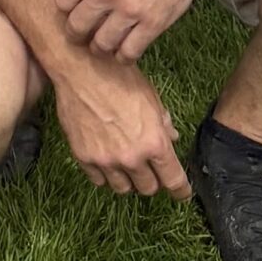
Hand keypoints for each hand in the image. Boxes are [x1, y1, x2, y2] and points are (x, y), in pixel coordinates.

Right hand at [51, 52, 189, 196]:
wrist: (80, 68)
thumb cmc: (118, 76)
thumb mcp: (150, 96)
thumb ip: (162, 122)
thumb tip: (171, 138)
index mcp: (154, 142)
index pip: (174, 181)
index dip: (181, 190)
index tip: (181, 193)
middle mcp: (131, 157)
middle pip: (148, 189)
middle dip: (153, 180)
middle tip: (149, 168)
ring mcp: (106, 160)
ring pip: (123, 189)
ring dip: (128, 179)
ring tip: (126, 164)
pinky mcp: (84, 157)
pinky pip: (99, 180)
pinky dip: (105, 174)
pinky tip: (106, 160)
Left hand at [57, 0, 204, 61]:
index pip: (62, 1)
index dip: (65, 9)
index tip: (70, 12)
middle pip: (77, 26)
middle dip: (75, 32)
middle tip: (80, 34)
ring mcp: (130, 10)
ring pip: (102, 43)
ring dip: (98, 47)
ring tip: (101, 45)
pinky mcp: (153, 23)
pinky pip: (130, 51)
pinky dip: (123, 56)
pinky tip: (122, 51)